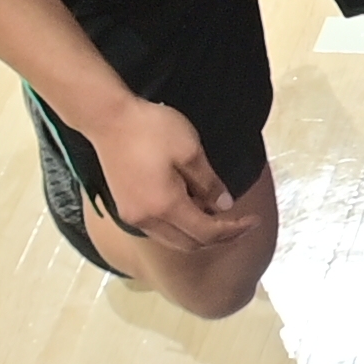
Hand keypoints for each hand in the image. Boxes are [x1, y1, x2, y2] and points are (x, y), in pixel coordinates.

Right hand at [83, 94, 241, 246]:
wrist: (108, 120)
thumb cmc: (152, 130)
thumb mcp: (190, 150)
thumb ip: (209, 183)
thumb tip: (224, 207)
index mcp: (165, 206)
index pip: (206, 233)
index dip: (233, 230)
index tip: (255, 220)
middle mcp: (147, 220)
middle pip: (190, 244)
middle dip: (219, 237)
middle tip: (241, 223)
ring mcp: (132, 217)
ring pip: (173, 240)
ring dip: (198, 233)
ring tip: (217, 212)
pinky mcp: (126, 209)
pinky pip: (159, 230)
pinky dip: (180, 226)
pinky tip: (191, 206)